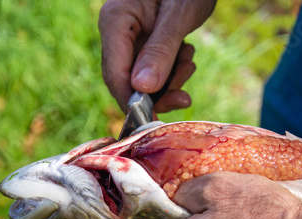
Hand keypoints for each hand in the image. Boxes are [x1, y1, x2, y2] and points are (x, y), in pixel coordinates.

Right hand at [98, 0, 215, 111]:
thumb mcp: (178, 17)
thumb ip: (160, 51)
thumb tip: (142, 88)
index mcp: (116, 20)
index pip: (113, 72)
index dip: (130, 101)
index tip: (153, 118)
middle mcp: (117, 32)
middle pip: (126, 80)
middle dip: (157, 92)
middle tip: (183, 91)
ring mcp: (130, 39)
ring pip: (142, 79)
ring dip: (169, 80)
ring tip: (188, 60)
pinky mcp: (143, 44)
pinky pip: (152, 70)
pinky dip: (172, 71)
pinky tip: (185, 55)